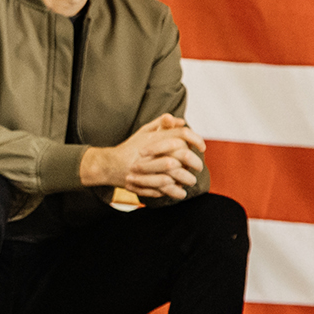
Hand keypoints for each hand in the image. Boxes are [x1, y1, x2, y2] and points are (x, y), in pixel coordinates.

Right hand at [82, 114, 205, 199]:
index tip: (202, 147)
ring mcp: (146, 169)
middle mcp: (151, 152)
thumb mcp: (145, 132)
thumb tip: (180, 121)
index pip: (181, 135)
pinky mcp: (143, 184)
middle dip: (194, 163)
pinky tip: (181, 192)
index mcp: (155, 138)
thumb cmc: (132, 147)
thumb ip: (162, 125)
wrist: (110, 165)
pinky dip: (175, 191)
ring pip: (174, 174)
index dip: (196, 139)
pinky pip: (164, 188)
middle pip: (182, 155)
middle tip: (199, 168)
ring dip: (186, 179)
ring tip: (191, 182)